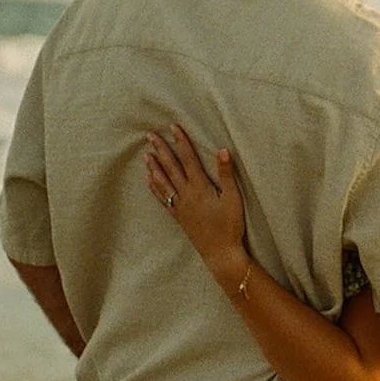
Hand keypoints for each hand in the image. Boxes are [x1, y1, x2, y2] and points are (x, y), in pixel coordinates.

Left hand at [144, 125, 247, 285]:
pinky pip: (164, 199)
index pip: (188, 158)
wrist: (220, 253)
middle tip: (150, 135)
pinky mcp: (179, 217)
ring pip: (163, 182)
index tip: (173, 127)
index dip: (181, 141)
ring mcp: (180, 206)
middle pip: (171, 167)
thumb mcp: (233, 198)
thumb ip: (227, 174)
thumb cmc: (230, 226)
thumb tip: (223, 150)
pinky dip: (155, 189)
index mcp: (200, 187)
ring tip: (146, 155)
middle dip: (161, 149)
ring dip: (154, 167)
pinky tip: (150, 181)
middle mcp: (186, 194)